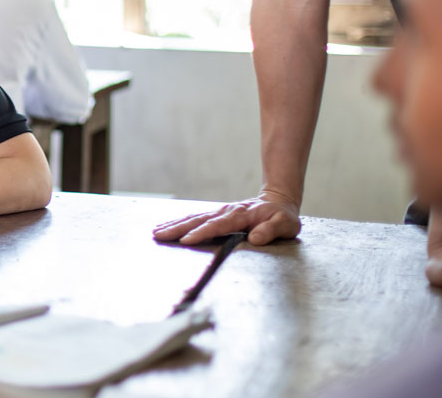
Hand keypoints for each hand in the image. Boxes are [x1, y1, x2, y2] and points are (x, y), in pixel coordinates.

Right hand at [152, 191, 300, 245]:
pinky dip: (179, 221)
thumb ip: (271, 230)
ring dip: (173, 225)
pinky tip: (167, 226)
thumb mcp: (286, 224)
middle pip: (197, 220)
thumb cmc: (283, 217)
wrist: (277, 201)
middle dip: (177, 228)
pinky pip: (194, 218)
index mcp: (240, 216)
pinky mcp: (215, 215)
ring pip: (192, 218)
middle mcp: (225, 212)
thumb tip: (256, 238)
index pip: (217, 226)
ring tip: (156, 231)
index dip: (201, 233)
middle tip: (158, 235)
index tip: (185, 240)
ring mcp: (218, 212)